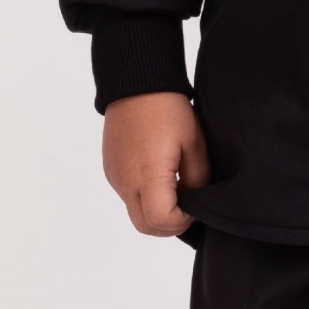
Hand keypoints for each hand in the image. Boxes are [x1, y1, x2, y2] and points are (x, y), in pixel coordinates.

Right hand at [102, 91, 211, 238]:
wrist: (137, 82)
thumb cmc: (167, 108)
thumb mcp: (194, 142)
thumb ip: (198, 178)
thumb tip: (195, 200)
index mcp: (147, 175)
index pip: (162, 221)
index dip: (183, 221)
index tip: (195, 205)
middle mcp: (126, 181)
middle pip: (145, 226)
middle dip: (169, 224)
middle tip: (187, 205)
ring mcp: (115, 176)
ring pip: (134, 213)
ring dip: (155, 211)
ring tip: (175, 187)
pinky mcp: (111, 169)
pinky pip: (127, 195)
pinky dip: (143, 197)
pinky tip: (159, 175)